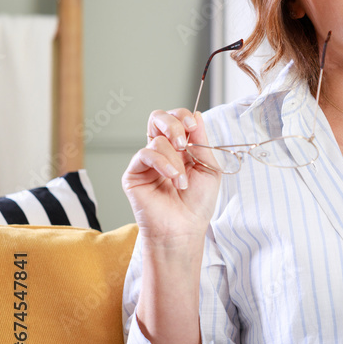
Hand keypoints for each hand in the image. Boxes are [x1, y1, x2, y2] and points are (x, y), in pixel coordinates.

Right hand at [122, 108, 221, 242]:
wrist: (184, 227)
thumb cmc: (198, 203)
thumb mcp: (209, 168)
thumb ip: (202, 142)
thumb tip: (197, 116)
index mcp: (181, 148)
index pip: (177, 120)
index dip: (184, 117)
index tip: (194, 127)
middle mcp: (163, 152)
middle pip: (158, 118)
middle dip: (173, 123)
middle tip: (183, 142)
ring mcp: (147, 162)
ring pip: (157, 140)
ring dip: (175, 161)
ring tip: (182, 181)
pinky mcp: (134, 173)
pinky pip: (145, 154)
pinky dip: (162, 163)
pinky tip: (172, 178)